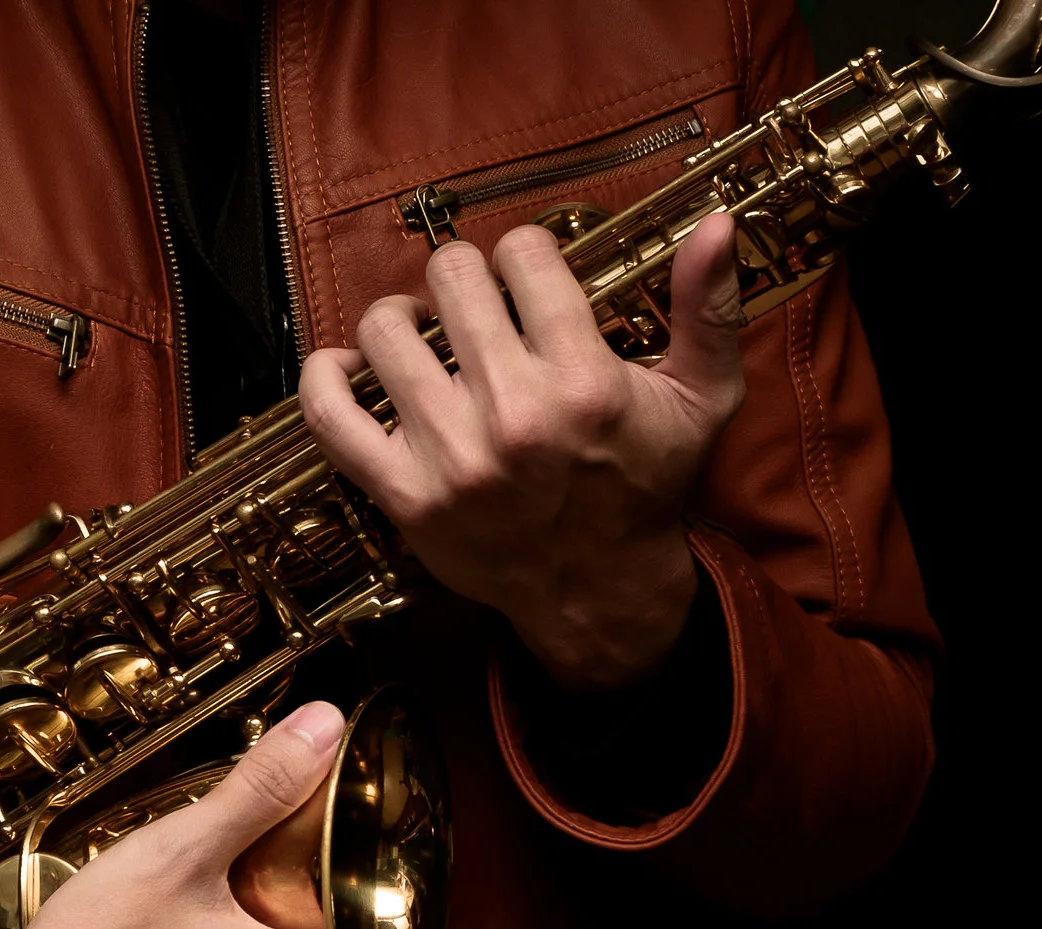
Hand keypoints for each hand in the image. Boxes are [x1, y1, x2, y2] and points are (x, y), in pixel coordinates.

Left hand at [300, 211, 746, 691]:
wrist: (597, 592)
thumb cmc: (644, 489)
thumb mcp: (701, 400)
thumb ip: (708, 309)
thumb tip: (717, 223)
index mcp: (584, 384)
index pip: (522, 255)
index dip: (524, 255)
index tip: (529, 281)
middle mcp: (514, 417)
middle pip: (449, 278)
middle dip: (462, 279)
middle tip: (474, 307)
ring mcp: (451, 458)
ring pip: (385, 331)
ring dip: (401, 320)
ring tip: (424, 338)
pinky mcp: (404, 495)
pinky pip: (329, 414)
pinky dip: (325, 377)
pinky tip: (352, 368)